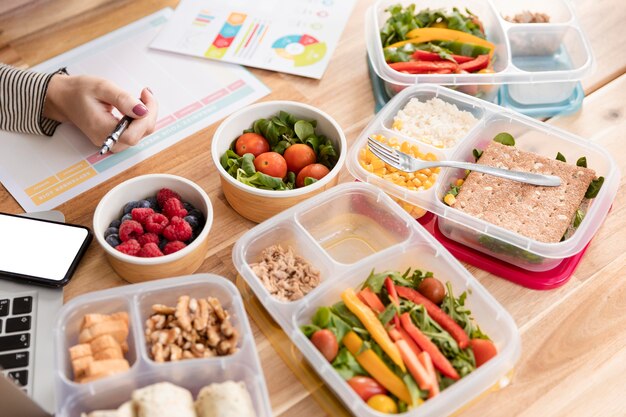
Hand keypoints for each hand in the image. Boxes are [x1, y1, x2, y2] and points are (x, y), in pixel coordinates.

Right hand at [43, 74, 157, 152]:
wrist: (64, 98)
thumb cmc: (79, 91)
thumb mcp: (102, 87)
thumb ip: (123, 99)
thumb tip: (143, 111)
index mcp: (101, 128)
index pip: (133, 135)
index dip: (146, 117)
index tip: (145, 95)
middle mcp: (107, 140)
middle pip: (140, 135)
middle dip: (149, 113)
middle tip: (144, 93)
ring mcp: (111, 142)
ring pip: (140, 134)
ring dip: (146, 116)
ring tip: (139, 98)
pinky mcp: (114, 139)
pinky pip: (134, 133)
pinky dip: (140, 120)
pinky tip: (135, 108)